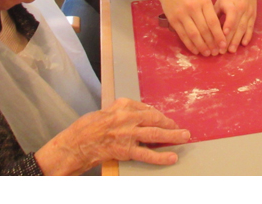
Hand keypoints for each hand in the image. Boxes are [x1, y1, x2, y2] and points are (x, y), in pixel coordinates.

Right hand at [35, 98, 189, 174]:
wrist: (77, 143)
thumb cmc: (89, 127)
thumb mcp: (108, 111)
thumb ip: (125, 111)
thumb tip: (143, 113)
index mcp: (124, 105)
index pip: (147, 109)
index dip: (158, 116)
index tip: (165, 120)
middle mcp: (128, 117)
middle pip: (155, 119)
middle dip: (170, 124)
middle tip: (181, 128)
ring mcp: (128, 134)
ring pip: (155, 134)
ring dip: (172, 136)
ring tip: (185, 137)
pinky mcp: (126, 150)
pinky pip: (147, 154)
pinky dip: (161, 157)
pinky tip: (171, 157)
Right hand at [157, 0, 225, 56]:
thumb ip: (209, 13)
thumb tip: (218, 33)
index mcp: (204, 2)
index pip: (213, 21)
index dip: (219, 35)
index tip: (223, 45)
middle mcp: (193, 8)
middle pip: (204, 29)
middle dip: (211, 43)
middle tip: (216, 52)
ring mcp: (182, 14)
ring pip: (194, 34)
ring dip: (201, 46)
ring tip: (207, 53)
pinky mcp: (173, 20)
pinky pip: (183, 35)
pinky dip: (190, 44)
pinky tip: (195, 50)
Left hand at [215, 0, 257, 52]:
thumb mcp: (220, 1)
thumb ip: (216, 14)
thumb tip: (208, 29)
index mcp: (231, 4)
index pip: (230, 17)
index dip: (227, 27)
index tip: (221, 38)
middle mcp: (241, 9)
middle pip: (236, 26)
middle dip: (230, 39)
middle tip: (223, 51)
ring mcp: (249, 13)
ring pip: (244, 29)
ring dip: (237, 40)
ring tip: (232, 50)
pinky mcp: (253, 15)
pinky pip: (251, 27)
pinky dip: (248, 36)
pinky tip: (244, 44)